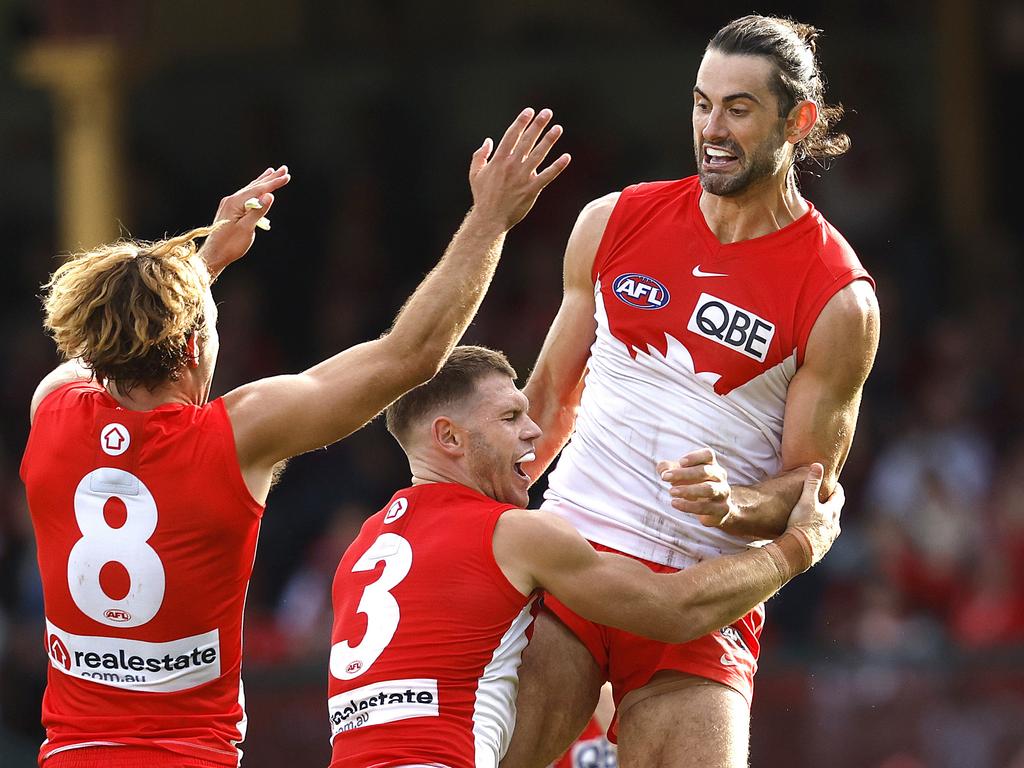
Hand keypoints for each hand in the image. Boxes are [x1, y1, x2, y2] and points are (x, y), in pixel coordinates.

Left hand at [197, 166, 291, 277]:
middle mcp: (231, 200)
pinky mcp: (230, 210)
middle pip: (254, 186)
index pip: (259, 190)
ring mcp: (230, 204)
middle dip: (270, 178)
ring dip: (262, 181)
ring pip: (249, 190)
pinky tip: (257, 190)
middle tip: (284, 168)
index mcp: (235, 202)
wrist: (214, 255)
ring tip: (271, 172)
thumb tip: (269, 195)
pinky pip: (246, 196)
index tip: (287, 176)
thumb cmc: (230, 244)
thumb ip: (258, 211)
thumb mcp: (247, 229)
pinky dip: (255, 191)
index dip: (274, 183)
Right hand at [468, 108, 570, 230]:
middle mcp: (512, 165)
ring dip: (549, 140)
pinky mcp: (531, 189)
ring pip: (539, 154)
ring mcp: (523, 177)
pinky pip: (547, 176)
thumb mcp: (475, 174)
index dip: (521, 122)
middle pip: (527, 140)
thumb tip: (488, 141)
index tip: (529, 111)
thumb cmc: (482, 196)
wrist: (489, 219)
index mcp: (499, 160)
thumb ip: (480, 155)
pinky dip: (557, 167)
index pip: (512, 136)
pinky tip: (566, 157)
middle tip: (547, 112)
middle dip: (538, 125)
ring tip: (558, 128)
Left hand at [658, 447, 735, 528]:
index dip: (695, 457)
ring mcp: (722, 492)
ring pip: (709, 489)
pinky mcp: (722, 509)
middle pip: (705, 471)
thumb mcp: (679, 475)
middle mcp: (719, 476)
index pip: (707, 455)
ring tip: (671, 492)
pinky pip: (706, 507)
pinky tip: (675, 503)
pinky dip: (689, 506)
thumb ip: (668, 469)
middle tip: (665, 477)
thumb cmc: (693, 485)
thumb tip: (662, 470)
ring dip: (688, 490)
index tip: (680, 462)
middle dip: (684, 474)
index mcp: (711, 464)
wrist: (713, 509)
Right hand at [784, 463, 843, 566]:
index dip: (836, 489)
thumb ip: (811, 482)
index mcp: (832, 512)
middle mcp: (834, 526)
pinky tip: (810, 535)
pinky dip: (819, 533)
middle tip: (825, 499)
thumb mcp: (806, 500)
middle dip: (831, 505)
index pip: (839, 497)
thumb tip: (818, 465)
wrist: (798, 551)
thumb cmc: (802, 524)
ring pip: (830, 527)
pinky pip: (822, 538)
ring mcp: (829, 539)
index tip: (833, 484)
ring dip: (826, 521)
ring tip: (817, 517)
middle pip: (836, 512)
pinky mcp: (821, 549)